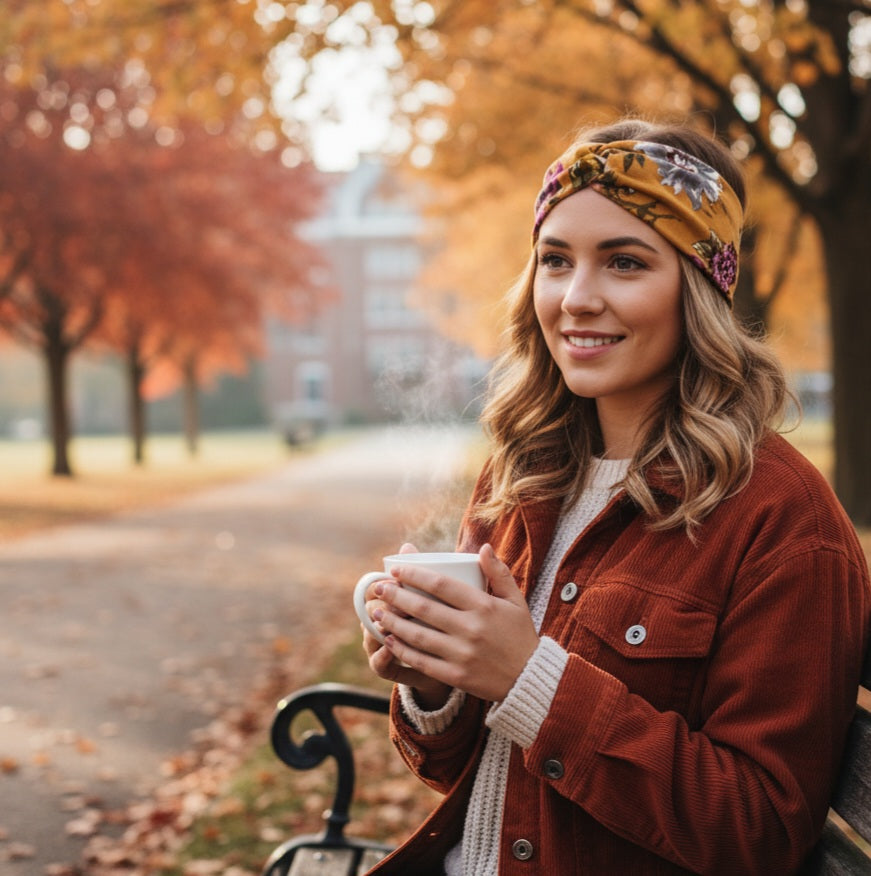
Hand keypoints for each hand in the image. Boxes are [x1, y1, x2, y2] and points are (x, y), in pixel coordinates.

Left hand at [374, 544, 538, 701]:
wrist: (530, 680)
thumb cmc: (520, 635)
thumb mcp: (516, 600)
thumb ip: (499, 573)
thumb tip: (484, 547)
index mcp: (483, 605)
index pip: (441, 584)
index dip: (414, 575)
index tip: (395, 570)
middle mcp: (471, 628)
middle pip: (423, 608)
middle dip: (395, 596)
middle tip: (378, 588)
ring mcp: (462, 653)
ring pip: (418, 635)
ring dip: (392, 622)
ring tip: (375, 612)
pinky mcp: (456, 675)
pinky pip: (422, 661)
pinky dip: (401, 650)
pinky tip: (388, 640)